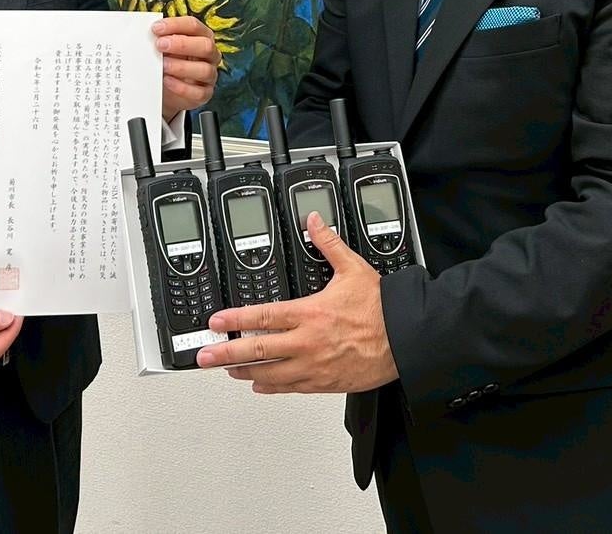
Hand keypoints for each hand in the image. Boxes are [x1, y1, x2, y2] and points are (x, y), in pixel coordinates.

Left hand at [153, 16, 219, 120]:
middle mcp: (210, 54)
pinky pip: (198, 92)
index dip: (175, 25)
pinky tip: (167, 81)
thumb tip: (147, 34)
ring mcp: (209, 75)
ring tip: (163, 65)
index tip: (156, 28)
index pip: (194, 26)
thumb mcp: (165, 49)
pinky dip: (181, 87)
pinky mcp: (205, 93)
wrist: (166, 89)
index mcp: (202, 37)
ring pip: (204, 70)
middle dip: (181, 44)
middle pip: (205, 46)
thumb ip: (160, 39)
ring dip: (181, 67)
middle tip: (160, 45)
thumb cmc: (168, 62)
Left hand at [195, 214, 398, 392]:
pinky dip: (272, 387)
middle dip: (227, 353)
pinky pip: (292, 388)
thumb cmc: (382, 308)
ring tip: (228, 369)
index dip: (235, 319)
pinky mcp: (325, 382)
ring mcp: (314, 365)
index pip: (262, 316)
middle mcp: (307, 342)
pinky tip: (260, 385)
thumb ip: (328, 244)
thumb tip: (314, 223)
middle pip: (258, 350)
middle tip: (206, 356)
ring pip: (270, 373)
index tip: (216, 321)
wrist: (405, 338)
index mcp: (310, 313)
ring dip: (245, 372)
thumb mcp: (353, 268)